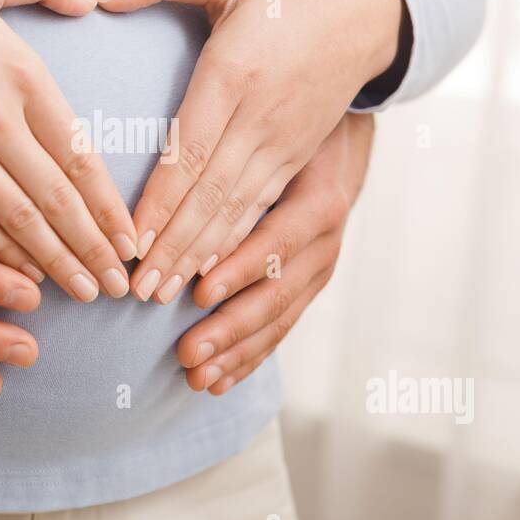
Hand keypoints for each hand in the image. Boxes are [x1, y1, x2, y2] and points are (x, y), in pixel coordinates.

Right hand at [0, 0, 136, 302]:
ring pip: (20, 221)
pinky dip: (1, 256)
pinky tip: (24, 280)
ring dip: (58, 262)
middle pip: (60, 199)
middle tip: (120, 285)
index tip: (131, 237)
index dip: (110, 205)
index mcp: (23, 75)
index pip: (82, 156)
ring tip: (87, 293)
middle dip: (95, 248)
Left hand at [96, 0, 400, 303]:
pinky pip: (262, 211)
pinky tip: (208, 275)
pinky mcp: (297, 159)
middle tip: (137, 290)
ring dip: (199, 257)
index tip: (131, 239)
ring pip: (237, 212)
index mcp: (236, 73)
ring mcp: (284, 144)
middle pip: (211, 194)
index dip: (160, 199)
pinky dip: (234, 247)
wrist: (369, 13)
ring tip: (164, 295)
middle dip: (173, 247)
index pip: (190, 148)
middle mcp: (261, 118)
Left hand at [174, 113, 374, 393]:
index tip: (197, 292)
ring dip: (235, 352)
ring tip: (197, 377)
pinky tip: (219, 382)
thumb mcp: (279, 139)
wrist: (341, 145)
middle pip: (276, 295)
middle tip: (187, 352)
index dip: (239, 270)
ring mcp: (320, 272)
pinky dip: (250, 358)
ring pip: (277, 321)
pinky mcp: (309, 289)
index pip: (277, 243)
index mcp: (318, 205)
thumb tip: (178, 179)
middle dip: (229, 328)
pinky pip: (280, 329)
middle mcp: (325, 245)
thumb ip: (241, 163)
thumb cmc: (296, 137)